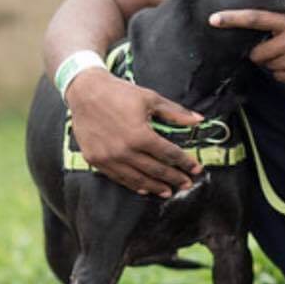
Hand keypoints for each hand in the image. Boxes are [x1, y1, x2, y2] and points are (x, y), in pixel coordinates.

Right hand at [65, 68, 204, 197]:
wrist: (85, 91)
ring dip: (156, 186)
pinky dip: (133, 184)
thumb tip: (199, 120)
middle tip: (187, 184)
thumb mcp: (151, 99)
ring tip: (169, 191)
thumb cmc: (120, 92)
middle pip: (156, 170)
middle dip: (174, 178)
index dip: (185, 163)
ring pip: (137, 179)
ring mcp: (108, 158)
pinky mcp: (96, 160)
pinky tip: (145, 188)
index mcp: (140, 135)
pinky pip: (118, 178)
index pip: (169, 154)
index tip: (197, 169)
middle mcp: (124, 150)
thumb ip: (176, 113)